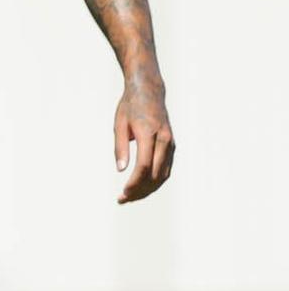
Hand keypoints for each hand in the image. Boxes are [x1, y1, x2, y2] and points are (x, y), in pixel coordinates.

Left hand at [114, 78, 174, 202]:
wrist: (149, 91)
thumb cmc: (131, 106)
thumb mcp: (119, 124)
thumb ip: (120, 147)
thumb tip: (120, 169)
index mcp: (149, 133)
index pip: (143, 166)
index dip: (133, 183)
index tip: (122, 193)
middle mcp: (164, 139)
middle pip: (154, 174)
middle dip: (140, 190)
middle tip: (123, 199)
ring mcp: (170, 142)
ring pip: (163, 174)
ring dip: (148, 188)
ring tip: (132, 196)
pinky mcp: (171, 144)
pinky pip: (166, 167)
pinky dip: (156, 180)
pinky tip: (144, 186)